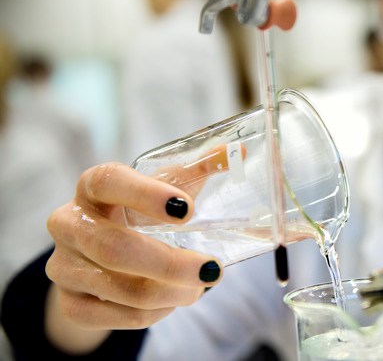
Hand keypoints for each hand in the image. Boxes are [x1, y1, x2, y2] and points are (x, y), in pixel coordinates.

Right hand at [45, 163, 222, 353]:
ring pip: (119, 287)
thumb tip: (235, 151)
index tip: (188, 210)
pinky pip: (117, 316)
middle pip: (114, 248)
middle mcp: (69, 223)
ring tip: (200, 286)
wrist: (101, 257)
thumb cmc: (141, 214)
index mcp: (93, 186)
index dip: (146, 195)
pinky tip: (172, 301)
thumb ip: (198, 169)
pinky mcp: (70, 304)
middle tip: (211, 269)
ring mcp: (63, 266)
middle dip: (170, 264)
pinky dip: (153, 313)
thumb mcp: (166, 189)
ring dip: (170, 292)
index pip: (108, 181)